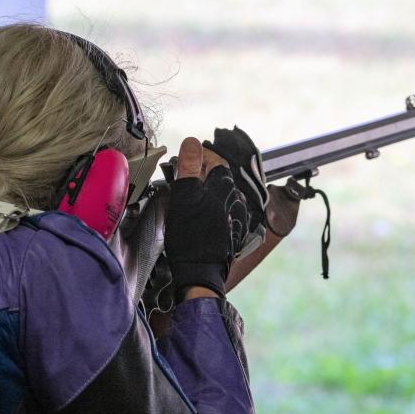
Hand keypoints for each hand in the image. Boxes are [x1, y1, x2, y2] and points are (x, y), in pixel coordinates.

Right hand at [164, 137, 248, 299]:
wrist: (200, 271)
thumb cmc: (191, 235)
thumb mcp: (183, 196)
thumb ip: (188, 166)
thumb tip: (191, 142)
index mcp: (224, 185)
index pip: (213, 158)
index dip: (197, 156)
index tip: (183, 159)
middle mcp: (234, 197)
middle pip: (215, 176)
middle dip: (197, 174)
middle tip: (179, 178)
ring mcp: (235, 215)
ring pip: (216, 193)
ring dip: (201, 191)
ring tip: (184, 198)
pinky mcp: (231, 230)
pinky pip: (218, 210)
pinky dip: (205, 207)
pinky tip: (194, 216)